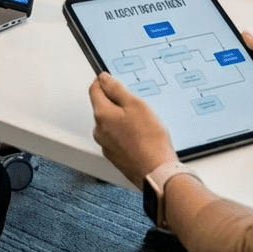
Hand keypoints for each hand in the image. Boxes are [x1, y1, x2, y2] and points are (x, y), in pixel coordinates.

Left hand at [89, 72, 176, 187]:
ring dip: (123, 120)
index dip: (105, 82)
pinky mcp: (115, 157)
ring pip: (111, 123)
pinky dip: (126, 135)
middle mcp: (99, 131)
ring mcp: (106, 145)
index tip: (115, 82)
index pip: (94, 89)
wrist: (158, 173)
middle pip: (103, 106)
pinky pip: (117, 138)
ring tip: (143, 125)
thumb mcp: (136, 104)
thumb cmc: (149, 140)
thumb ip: (117, 88)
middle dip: (117, 103)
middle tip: (137, 107)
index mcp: (101, 115)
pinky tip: (142, 138)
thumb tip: (104, 78)